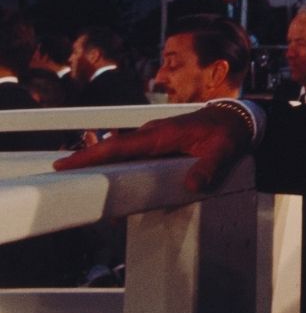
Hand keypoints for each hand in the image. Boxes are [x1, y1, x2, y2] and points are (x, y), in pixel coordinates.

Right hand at [53, 106, 252, 192]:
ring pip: (122, 154)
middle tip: (61, 179)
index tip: (64, 164)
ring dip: (103, 168)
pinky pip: (134, 157)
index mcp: (162, 134)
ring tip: (87, 192)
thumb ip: (209, 169)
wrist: (237, 119)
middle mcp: (153, 134)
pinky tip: (117, 189)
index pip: (120, 146)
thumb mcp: (223, 151)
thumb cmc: (228, 131)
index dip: (91, 155)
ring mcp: (154, 139)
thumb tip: (192, 185)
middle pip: (112, 150)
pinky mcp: (159, 145)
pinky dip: (120, 168)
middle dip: (87, 163)